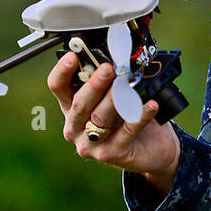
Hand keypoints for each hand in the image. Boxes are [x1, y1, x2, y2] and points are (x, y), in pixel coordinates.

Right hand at [47, 52, 180, 194]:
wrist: (152, 148)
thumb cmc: (130, 116)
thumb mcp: (118, 95)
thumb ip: (112, 80)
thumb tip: (120, 57)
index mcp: (72, 107)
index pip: (58, 87)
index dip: (62, 71)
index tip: (73, 56)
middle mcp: (76, 126)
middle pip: (79, 104)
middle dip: (94, 85)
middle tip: (108, 69)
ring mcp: (90, 144)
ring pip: (100, 118)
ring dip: (115, 99)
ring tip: (128, 86)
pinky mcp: (110, 154)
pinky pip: (126, 132)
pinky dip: (139, 116)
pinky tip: (151, 105)